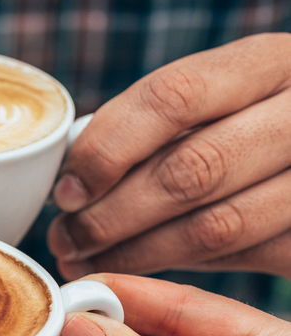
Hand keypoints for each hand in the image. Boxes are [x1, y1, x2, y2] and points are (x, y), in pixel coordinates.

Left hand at [49, 32, 290, 279]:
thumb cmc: (253, 125)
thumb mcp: (223, 98)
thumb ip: (158, 125)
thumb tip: (72, 179)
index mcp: (270, 62)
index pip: (174, 97)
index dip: (108, 149)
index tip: (66, 192)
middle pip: (191, 170)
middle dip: (111, 216)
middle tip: (64, 239)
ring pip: (216, 226)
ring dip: (136, 253)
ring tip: (86, 261)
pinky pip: (244, 260)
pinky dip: (181, 270)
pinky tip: (141, 273)